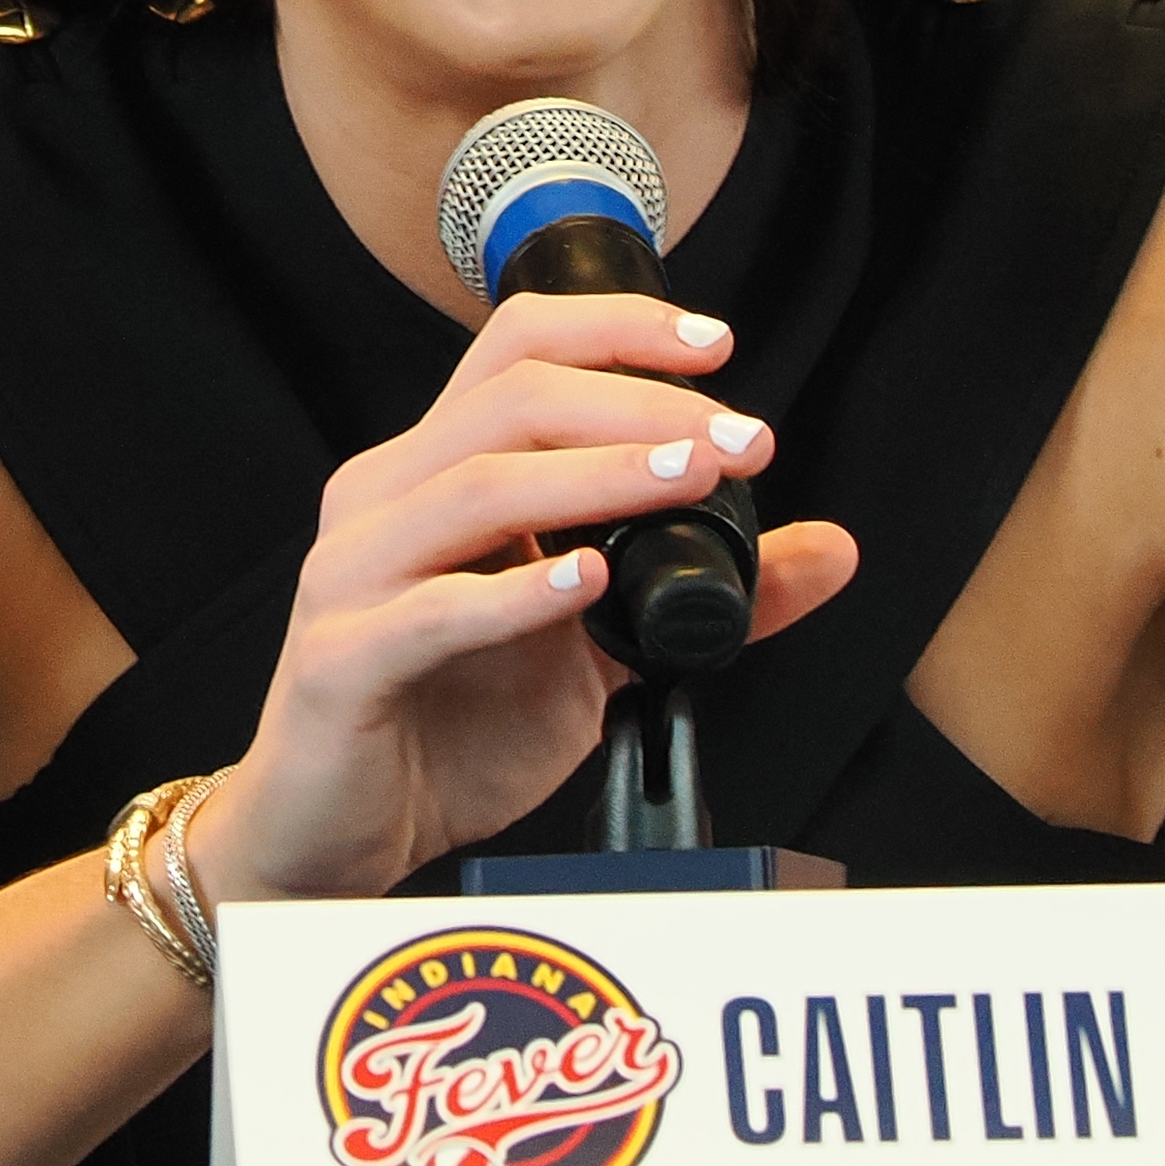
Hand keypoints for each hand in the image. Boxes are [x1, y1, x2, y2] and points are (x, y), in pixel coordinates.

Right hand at [194, 295, 857, 903]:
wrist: (334, 835)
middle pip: (510, 398)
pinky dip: (516, 593)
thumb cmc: (444, 728)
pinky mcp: (340, 658)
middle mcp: (385, 498)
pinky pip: (430, 609)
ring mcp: (352, 574)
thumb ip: (701, 596)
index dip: (617, 329)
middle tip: (735, 441)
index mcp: (437, 472)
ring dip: (596, 478)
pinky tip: (585, 585)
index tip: (716, 347)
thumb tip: (830, 549)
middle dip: (637, 405)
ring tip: (686, 483)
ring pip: (477, 486)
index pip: (519, 349)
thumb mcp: (598, 655)